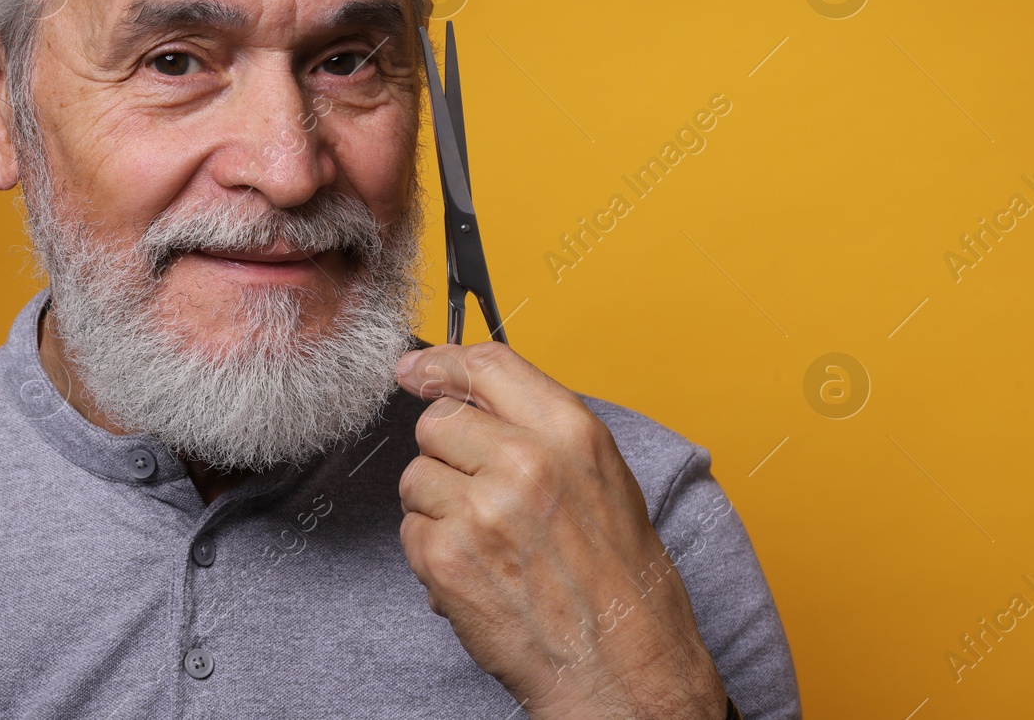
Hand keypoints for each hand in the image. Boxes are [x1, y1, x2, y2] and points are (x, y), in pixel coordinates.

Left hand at [395, 341, 727, 719]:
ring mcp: (480, 509)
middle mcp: (524, 462)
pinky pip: (410, 530)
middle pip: (437, 421)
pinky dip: (433, 554)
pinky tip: (479, 575)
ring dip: (438, 507)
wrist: (623, 670)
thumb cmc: (620, 581)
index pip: (487, 365)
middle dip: (447, 454)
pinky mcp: (447, 557)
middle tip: (479, 494)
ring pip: (415, 477)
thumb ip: (538, 428)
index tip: (416, 369)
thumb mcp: (601, 478)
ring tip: (489, 543)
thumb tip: (462, 388)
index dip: (443, 363)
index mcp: (570, 433)